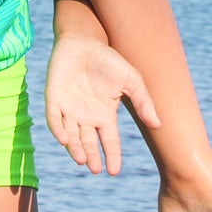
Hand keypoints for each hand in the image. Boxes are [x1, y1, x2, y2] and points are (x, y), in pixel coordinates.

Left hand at [44, 33, 160, 174]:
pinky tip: (64, 139)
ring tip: (82, 159)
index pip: (109, 141)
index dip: (112, 156)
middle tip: (95, 168)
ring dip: (75, 148)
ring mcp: (69, 109)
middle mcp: (87, 117)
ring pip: (71, 136)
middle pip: (88, 143)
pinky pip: (55, 119)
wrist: (84, 41)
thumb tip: (157, 125)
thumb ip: (143, 101)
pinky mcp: (54, 99)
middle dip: (91, 157)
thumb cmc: (108, 60)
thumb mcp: (131, 80)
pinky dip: (58, 129)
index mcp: (105, 116)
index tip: (114, 171)